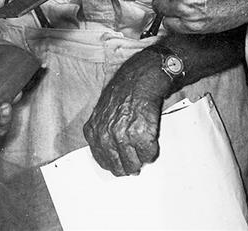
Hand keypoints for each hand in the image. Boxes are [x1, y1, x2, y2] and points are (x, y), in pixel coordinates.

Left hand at [83, 51, 167, 176]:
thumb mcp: (102, 112)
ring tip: (144, 144)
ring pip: (134, 165)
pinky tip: (151, 136)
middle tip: (136, 157)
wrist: (139, 79)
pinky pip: (149, 155)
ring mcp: (123, 137)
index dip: (116, 162)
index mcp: (94, 131)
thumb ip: (102, 133)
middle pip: (119, 168)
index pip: (103, 161)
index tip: (122, 161)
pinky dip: (152, 150)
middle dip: (129, 164)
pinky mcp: (141, 136)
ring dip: (141, 159)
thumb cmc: (123, 93)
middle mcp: (106, 136)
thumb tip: (112, 156)